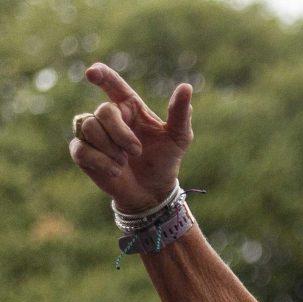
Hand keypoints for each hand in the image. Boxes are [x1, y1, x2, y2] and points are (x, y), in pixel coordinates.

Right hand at [69, 63, 192, 211]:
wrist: (152, 190)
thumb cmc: (165, 160)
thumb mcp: (178, 138)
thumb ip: (180, 113)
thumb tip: (186, 87)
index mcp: (129, 106)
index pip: (112, 83)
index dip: (101, 74)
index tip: (92, 73)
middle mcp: (108, 116)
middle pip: (103, 111)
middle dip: (121, 134)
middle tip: (137, 152)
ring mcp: (92, 133)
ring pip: (88, 127)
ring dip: (111, 149)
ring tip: (124, 162)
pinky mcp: (82, 151)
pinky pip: (80, 149)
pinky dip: (101, 162)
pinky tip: (115, 171)